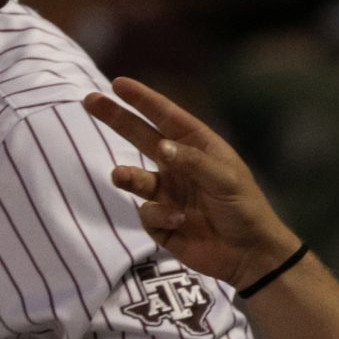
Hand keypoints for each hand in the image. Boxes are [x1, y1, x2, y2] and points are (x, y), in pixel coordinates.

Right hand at [83, 78, 300, 290]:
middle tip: (90, 101)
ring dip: (128, 176)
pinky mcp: (160, 222)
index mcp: (196, 147)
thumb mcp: (225, 179)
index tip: (118, 84)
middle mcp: (178, 165)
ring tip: (119, 176)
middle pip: (140, 136)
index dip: (142, 99)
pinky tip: (180, 222)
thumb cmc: (244, 208)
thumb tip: (160, 146)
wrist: (248, 255)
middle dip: (116, 119)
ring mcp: (167, 193)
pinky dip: (159, 215)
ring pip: (136, 178)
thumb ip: (192, 161)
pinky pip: (147, 212)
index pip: (165, 117)